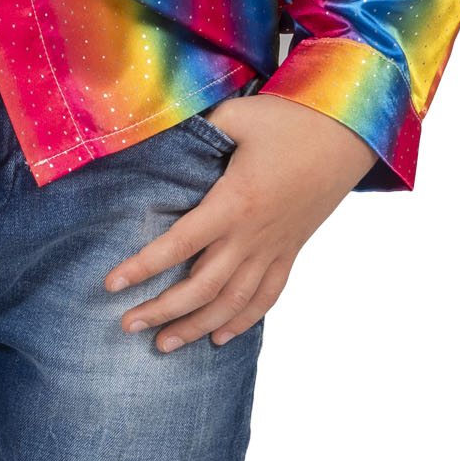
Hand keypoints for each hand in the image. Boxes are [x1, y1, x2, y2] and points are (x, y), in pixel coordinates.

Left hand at [105, 95, 378, 350]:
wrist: (348, 134)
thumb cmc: (290, 119)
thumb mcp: (237, 116)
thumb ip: (198, 128)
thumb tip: (159, 125)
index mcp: (234, 202)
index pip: (179, 244)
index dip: (143, 267)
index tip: (111, 284)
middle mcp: (253, 235)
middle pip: (202, 287)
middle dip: (162, 310)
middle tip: (127, 325)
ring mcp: (275, 248)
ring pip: (233, 302)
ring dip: (197, 327)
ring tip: (164, 344)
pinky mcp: (292, 251)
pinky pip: (267, 297)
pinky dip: (243, 321)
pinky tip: (220, 336)